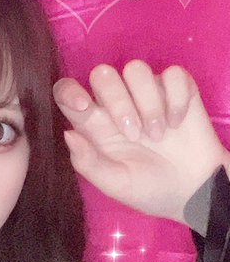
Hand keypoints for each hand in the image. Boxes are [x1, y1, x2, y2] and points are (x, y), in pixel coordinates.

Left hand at [52, 61, 229, 222]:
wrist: (193, 192)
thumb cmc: (149, 188)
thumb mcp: (115, 184)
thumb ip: (88, 162)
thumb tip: (68, 134)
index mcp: (94, 124)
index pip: (68, 92)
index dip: (69, 91)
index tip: (84, 106)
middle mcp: (116, 102)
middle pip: (102, 74)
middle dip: (118, 101)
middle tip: (135, 134)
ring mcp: (146, 93)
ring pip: (136, 69)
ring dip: (148, 103)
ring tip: (159, 135)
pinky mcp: (177, 88)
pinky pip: (173, 74)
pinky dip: (176, 98)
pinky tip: (177, 122)